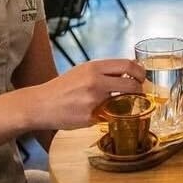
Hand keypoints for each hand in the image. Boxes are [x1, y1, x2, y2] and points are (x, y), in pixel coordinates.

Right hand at [28, 58, 145, 130]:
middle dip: (139, 90)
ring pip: (122, 102)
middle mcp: (96, 82)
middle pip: (131, 85)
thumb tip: (130, 69)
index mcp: (94, 67)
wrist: (41, 104)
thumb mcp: (83, 71)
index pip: (128, 65)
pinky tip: (97, 113)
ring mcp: (94, 100)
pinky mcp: (91, 117)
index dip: (140, 72)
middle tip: (139, 93)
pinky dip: (107, 115)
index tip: (142, 78)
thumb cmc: (63, 87)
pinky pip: (109, 116)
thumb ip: (105, 71)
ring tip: (115, 104)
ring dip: (124, 104)